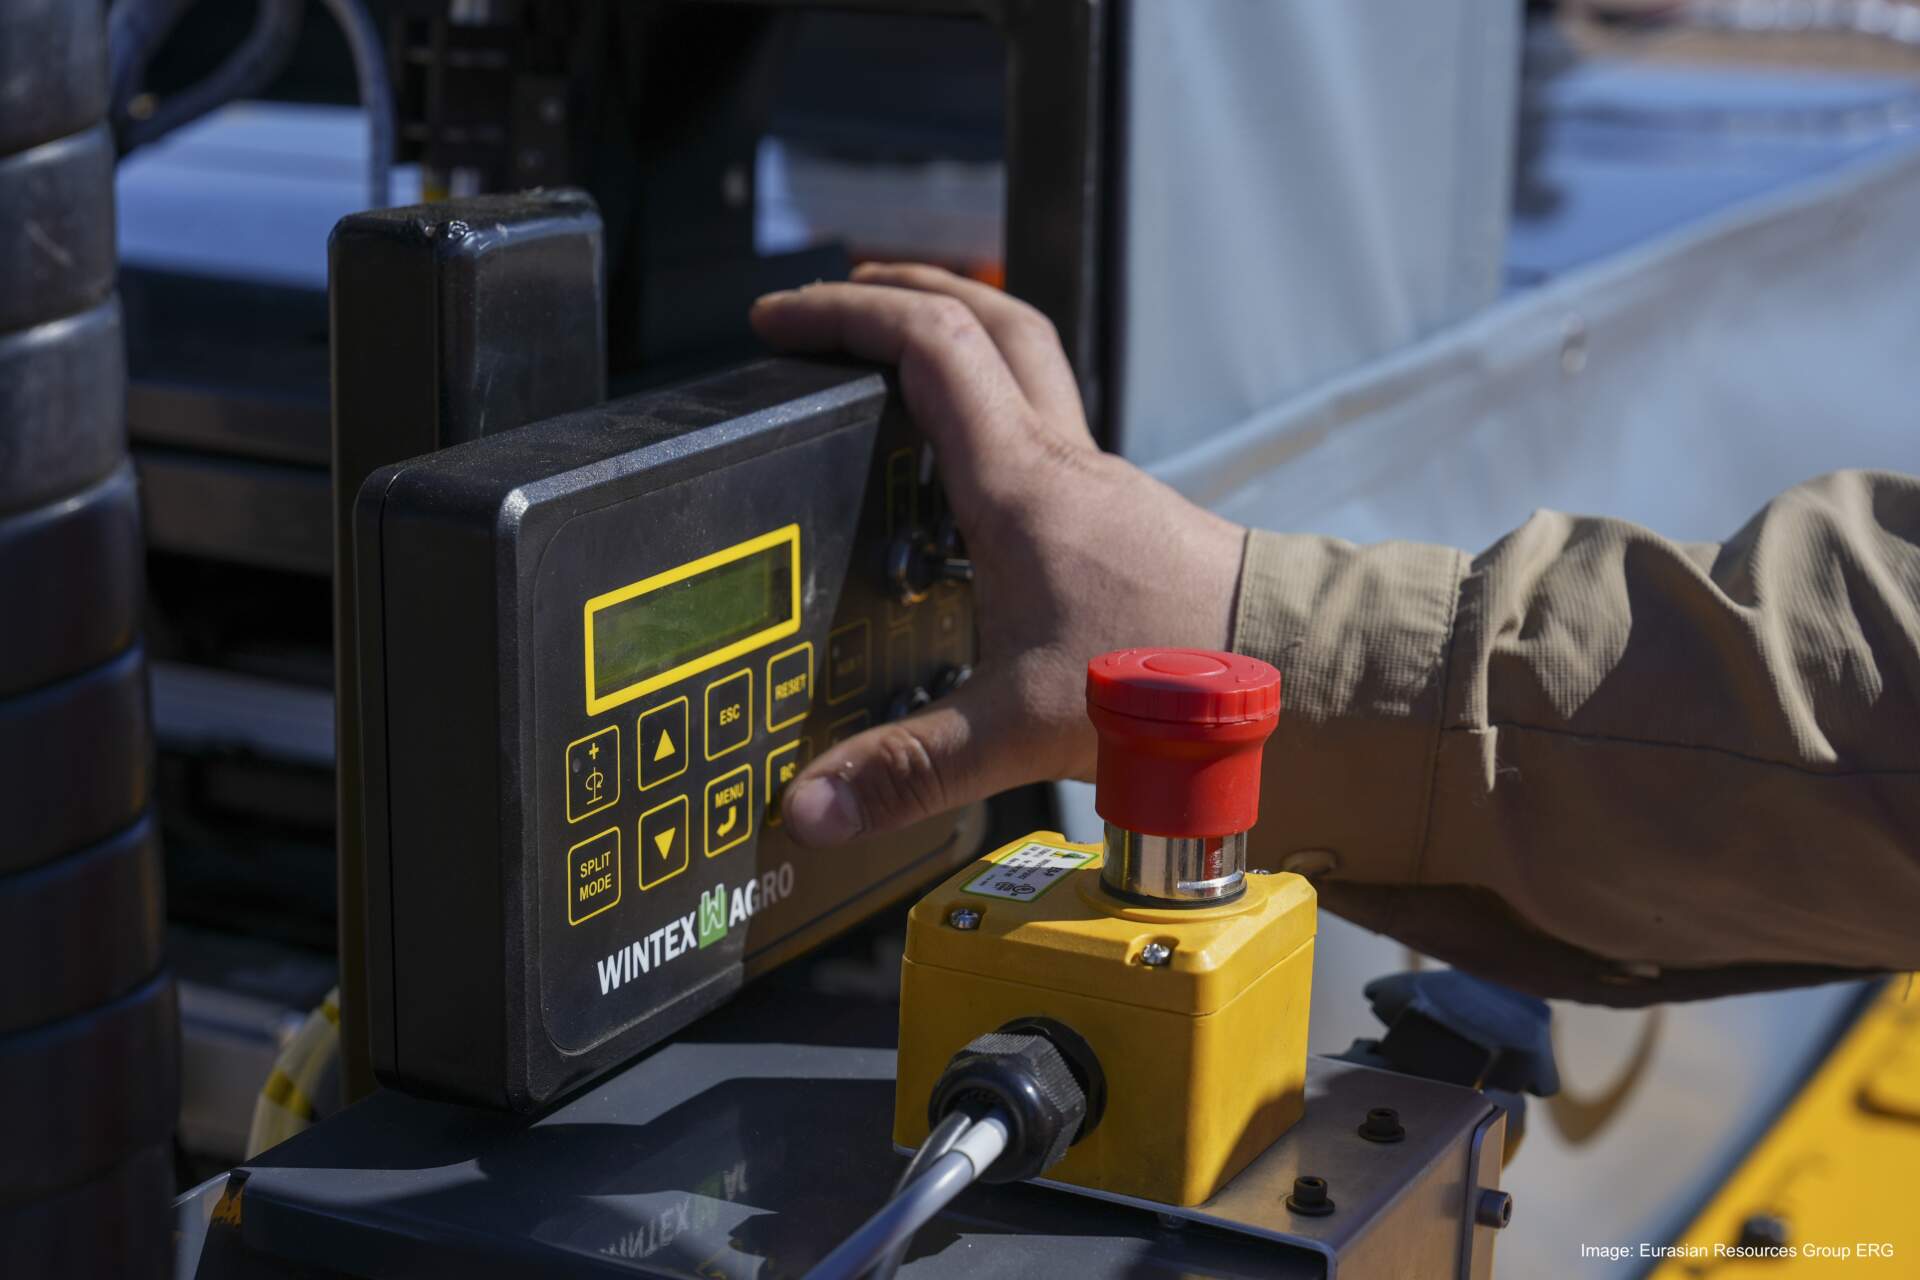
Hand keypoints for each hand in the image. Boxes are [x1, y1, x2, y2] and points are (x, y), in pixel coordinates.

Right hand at [751, 264, 1244, 845]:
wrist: (1293, 676)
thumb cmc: (1172, 683)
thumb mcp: (1017, 725)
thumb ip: (910, 769)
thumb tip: (810, 808)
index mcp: (1020, 484)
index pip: (928, 345)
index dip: (844, 315)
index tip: (778, 321)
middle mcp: (1061, 463)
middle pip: (987, 320)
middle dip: (905, 293)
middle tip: (841, 301)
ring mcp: (1100, 483)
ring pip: (1026, 368)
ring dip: (959, 344)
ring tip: (895, 369)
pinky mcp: (1123, 519)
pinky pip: (1048, 431)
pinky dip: (994, 418)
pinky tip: (970, 482)